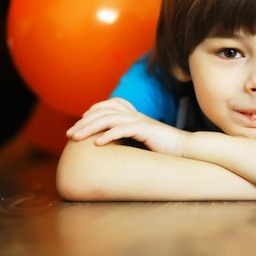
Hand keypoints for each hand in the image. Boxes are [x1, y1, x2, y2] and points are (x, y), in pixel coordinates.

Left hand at [66, 98, 188, 156]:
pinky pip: (123, 129)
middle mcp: (135, 115)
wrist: (185, 149)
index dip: (93, 111)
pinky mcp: (146, 130)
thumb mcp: (143, 142)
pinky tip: (98, 144)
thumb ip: (129, 139)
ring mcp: (140, 121)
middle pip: (104, 112)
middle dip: (84, 122)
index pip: (110, 105)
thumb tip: (113, 147)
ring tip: (76, 138)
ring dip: (90, 128)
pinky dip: (109, 135)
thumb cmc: (164, 149)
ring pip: (109, 119)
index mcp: (134, 116)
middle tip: (69, 134)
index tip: (79, 123)